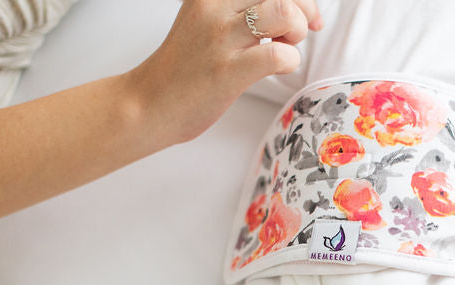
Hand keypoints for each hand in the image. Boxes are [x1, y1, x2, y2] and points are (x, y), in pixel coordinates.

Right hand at [127, 0, 322, 144]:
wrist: (149, 104)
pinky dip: (290, 61)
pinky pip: (278, 54)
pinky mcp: (228, 71)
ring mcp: (220, 38)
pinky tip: (277, 69)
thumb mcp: (205, 22)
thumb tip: (287, 9)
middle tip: (302, 31)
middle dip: (303, 9)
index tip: (305, 13)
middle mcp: (214, 8)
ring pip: (282, 13)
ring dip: (296, 30)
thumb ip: (238, 11)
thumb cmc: (185, 70)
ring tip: (285, 46)